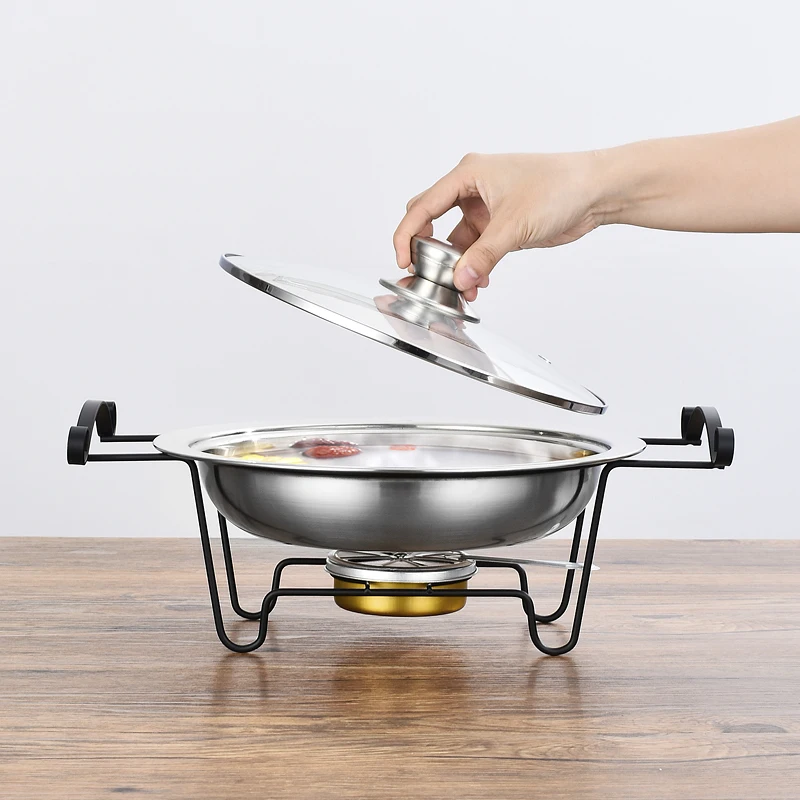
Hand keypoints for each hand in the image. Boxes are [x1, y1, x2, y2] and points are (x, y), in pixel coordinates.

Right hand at [393, 152, 605, 300]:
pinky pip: (476, 249)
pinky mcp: (501, 225)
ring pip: (456, 241)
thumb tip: (460, 279)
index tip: (403, 260)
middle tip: (427, 275)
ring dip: (455, 265)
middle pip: (432, 221)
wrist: (595, 191)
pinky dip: (474, 266)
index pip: (423, 206)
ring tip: (460, 287)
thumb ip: (484, 255)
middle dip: (428, 251)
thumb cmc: (560, 186)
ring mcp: (487, 207)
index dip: (407, 235)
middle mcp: (473, 188)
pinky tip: (478, 282)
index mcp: (468, 174)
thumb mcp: (515, 224)